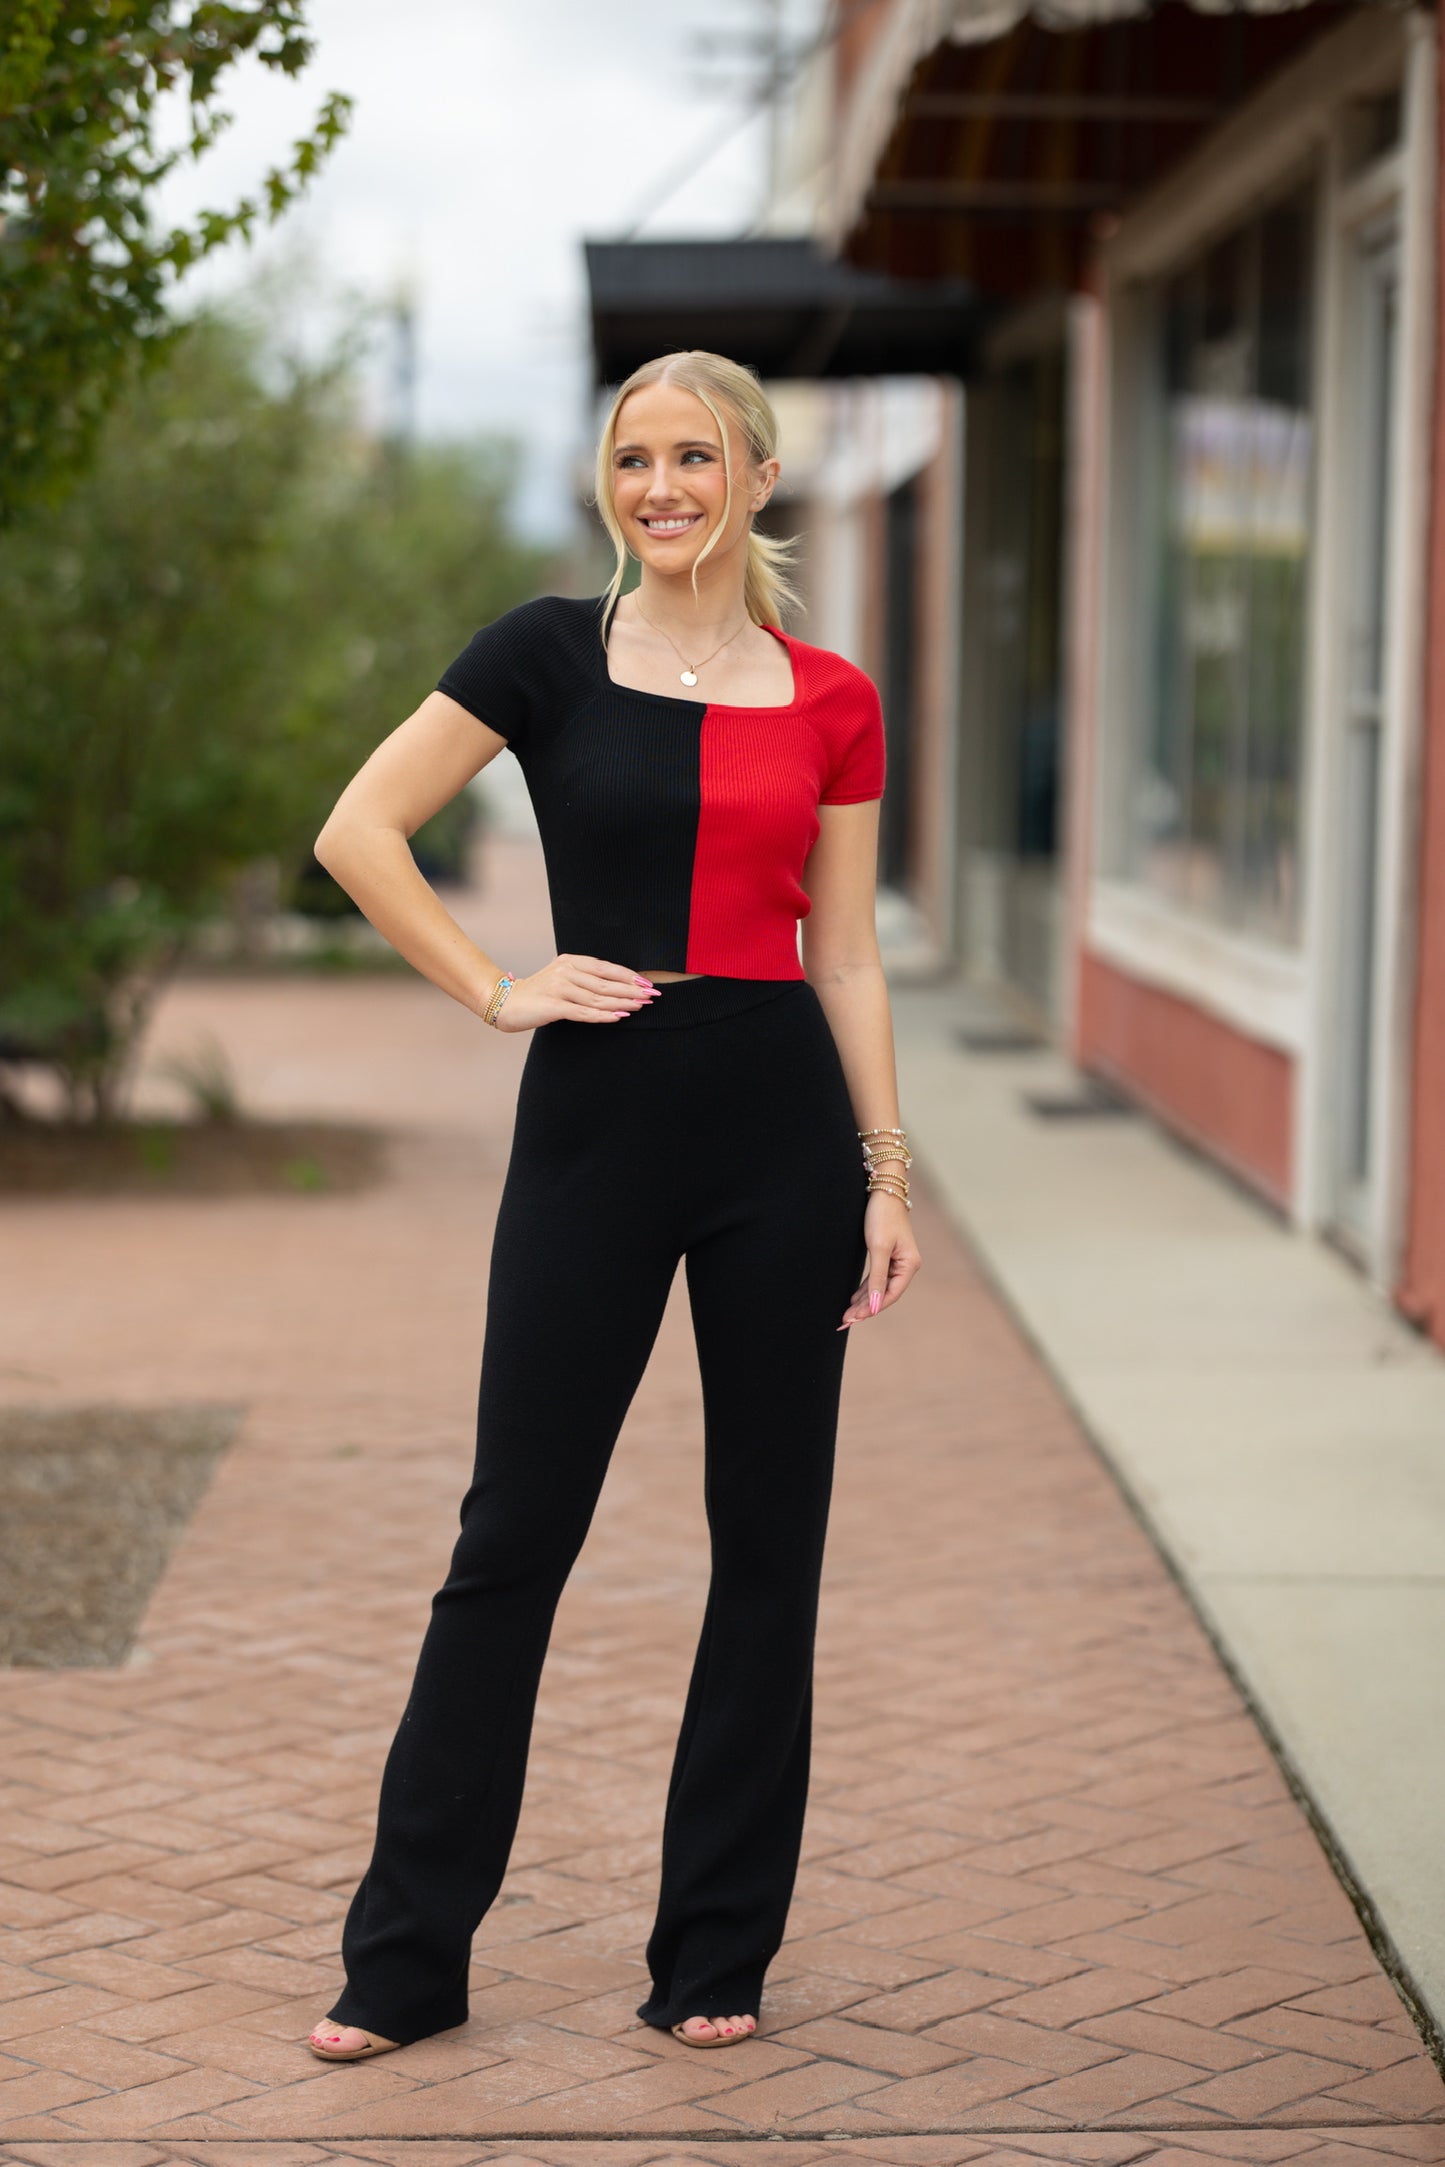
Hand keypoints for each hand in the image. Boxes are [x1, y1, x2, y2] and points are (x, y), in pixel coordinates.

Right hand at [491, 953, 658, 1031]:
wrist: (504, 1003)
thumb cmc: (538, 994)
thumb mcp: (562, 979)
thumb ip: (584, 980)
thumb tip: (617, 988)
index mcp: (571, 961)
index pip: (607, 968)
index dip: (629, 976)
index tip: (648, 984)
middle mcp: (566, 971)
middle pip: (606, 982)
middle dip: (632, 990)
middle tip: (652, 997)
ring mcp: (559, 987)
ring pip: (598, 997)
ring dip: (622, 1003)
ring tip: (640, 1007)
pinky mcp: (553, 1005)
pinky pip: (584, 1012)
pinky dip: (603, 1015)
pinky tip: (618, 1017)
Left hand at [837, 1190, 920, 1327]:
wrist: (883, 1190)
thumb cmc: (882, 1216)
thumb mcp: (878, 1248)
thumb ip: (876, 1278)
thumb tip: (873, 1305)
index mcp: (909, 1265)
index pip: (890, 1295)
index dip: (872, 1309)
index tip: (853, 1318)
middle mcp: (906, 1266)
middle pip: (884, 1293)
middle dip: (864, 1308)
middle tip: (844, 1320)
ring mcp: (897, 1261)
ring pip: (878, 1287)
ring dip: (863, 1300)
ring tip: (846, 1314)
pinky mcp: (887, 1255)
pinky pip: (876, 1278)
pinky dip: (864, 1289)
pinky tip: (853, 1299)